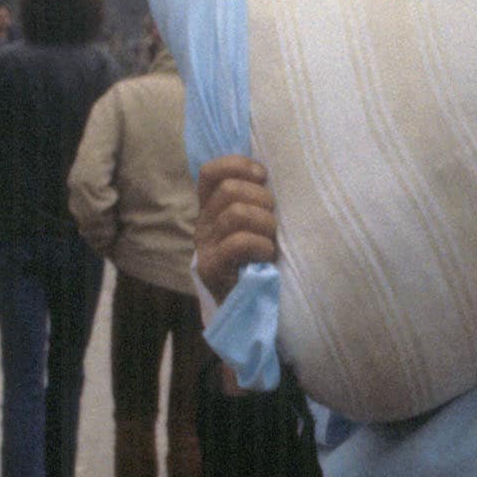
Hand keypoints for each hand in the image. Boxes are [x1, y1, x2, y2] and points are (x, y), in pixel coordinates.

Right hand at [196, 155, 277, 300]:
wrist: (251, 310)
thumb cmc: (261, 261)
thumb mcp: (257, 224)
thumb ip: (254, 200)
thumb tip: (267, 172)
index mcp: (210, 209)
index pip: (210, 172)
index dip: (238, 166)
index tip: (262, 177)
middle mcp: (203, 224)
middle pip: (230, 189)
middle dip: (262, 199)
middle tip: (273, 221)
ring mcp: (204, 247)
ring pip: (236, 213)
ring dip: (265, 224)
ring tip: (271, 241)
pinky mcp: (211, 268)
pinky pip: (239, 242)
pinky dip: (261, 245)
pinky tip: (266, 257)